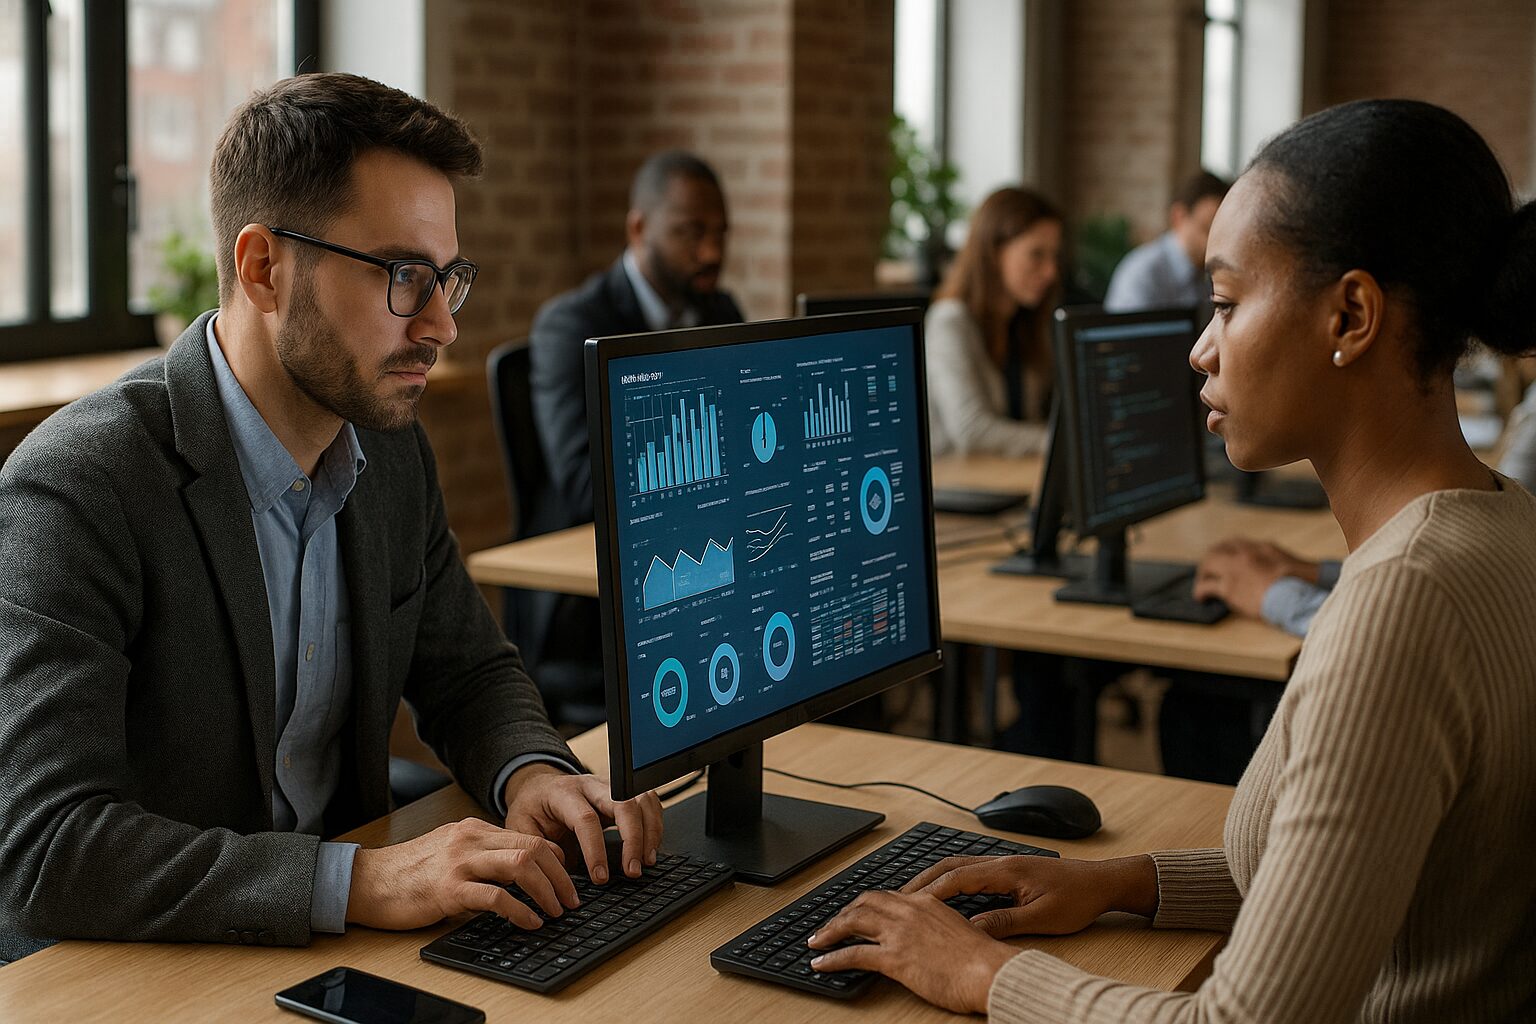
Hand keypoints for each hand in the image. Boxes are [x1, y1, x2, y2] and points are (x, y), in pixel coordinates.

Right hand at [346, 817, 577, 930]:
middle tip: (571, 900)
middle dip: (560, 876)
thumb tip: (515, 876)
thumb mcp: (449, 853)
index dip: (555, 859)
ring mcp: (459, 862)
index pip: (528, 837)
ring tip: (556, 911)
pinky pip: (495, 896)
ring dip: (547, 890)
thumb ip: (479, 856)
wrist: (366, 882)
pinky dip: (520, 910)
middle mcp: (469, 839)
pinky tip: (529, 922)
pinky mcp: (448, 888)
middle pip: (532, 848)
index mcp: (472, 829)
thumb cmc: (406, 873)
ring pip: (520, 865)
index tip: (566, 880)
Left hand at [503, 765, 662, 883]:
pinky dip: (654, 826)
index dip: (595, 849)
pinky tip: (649, 848)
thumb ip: (537, 846)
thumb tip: (559, 865)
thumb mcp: (521, 827)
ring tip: (645, 861)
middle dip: (633, 838)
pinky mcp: (624, 794)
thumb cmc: (533, 810)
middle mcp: (591, 785)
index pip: (586, 818)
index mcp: (563, 793)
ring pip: (641, 799)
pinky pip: (649, 803)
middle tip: (633, 870)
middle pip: (623, 802)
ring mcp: (611, 787)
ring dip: (649, 831)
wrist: (540, 789)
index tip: (600, 877)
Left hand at [807, 891, 1015, 1012]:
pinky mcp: (894, 957)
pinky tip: (822, 963)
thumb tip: (925, 937)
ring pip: (852, 922)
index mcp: (925, 902)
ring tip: (817, 941)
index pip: (886, 897)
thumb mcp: (958, 930)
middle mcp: (909, 911)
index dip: (865, 905)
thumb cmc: (982, 959)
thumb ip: (936, 926)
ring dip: (830, 931)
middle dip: (842, 913)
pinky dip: (832, 957)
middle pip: (864, 903)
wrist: (991, 971)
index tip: (855, 913)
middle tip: (829, 925)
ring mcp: (900, 933)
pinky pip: (853, 954)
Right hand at [900, 854, 1156, 937]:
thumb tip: (972, 929)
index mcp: (1007, 871)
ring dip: (935, 878)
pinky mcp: (1010, 870)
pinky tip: (945, 893)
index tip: (909, 903)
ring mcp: (1005, 863)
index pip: (958, 877)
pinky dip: (951, 879)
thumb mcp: (1043, 917)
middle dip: (923, 880)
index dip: (932, 891)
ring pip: (960, 865)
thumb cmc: (1078, 899)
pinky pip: (972, 870)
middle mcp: (1001, 862)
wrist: (1102, 882)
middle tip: (899, 896)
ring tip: (913, 894)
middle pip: (951, 865)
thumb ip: (1005, 921)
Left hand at [1193, 537, 1319, 617]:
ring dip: (1203, 573)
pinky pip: (1206, 586)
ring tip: (1201, 583)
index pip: (1237, 543)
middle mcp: (1246, 554)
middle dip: (1211, 559)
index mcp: (1264, 548)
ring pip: (1209, 563)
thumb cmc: (1305, 587)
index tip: (1222, 557)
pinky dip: (1201, 591)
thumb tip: (1293, 572)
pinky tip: (1201, 598)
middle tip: (1207, 570)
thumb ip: (1289, 565)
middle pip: (1218, 549)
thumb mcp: (1300, 567)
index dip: (1225, 550)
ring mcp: (1235, 569)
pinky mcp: (1229, 587)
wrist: (1297, 598)